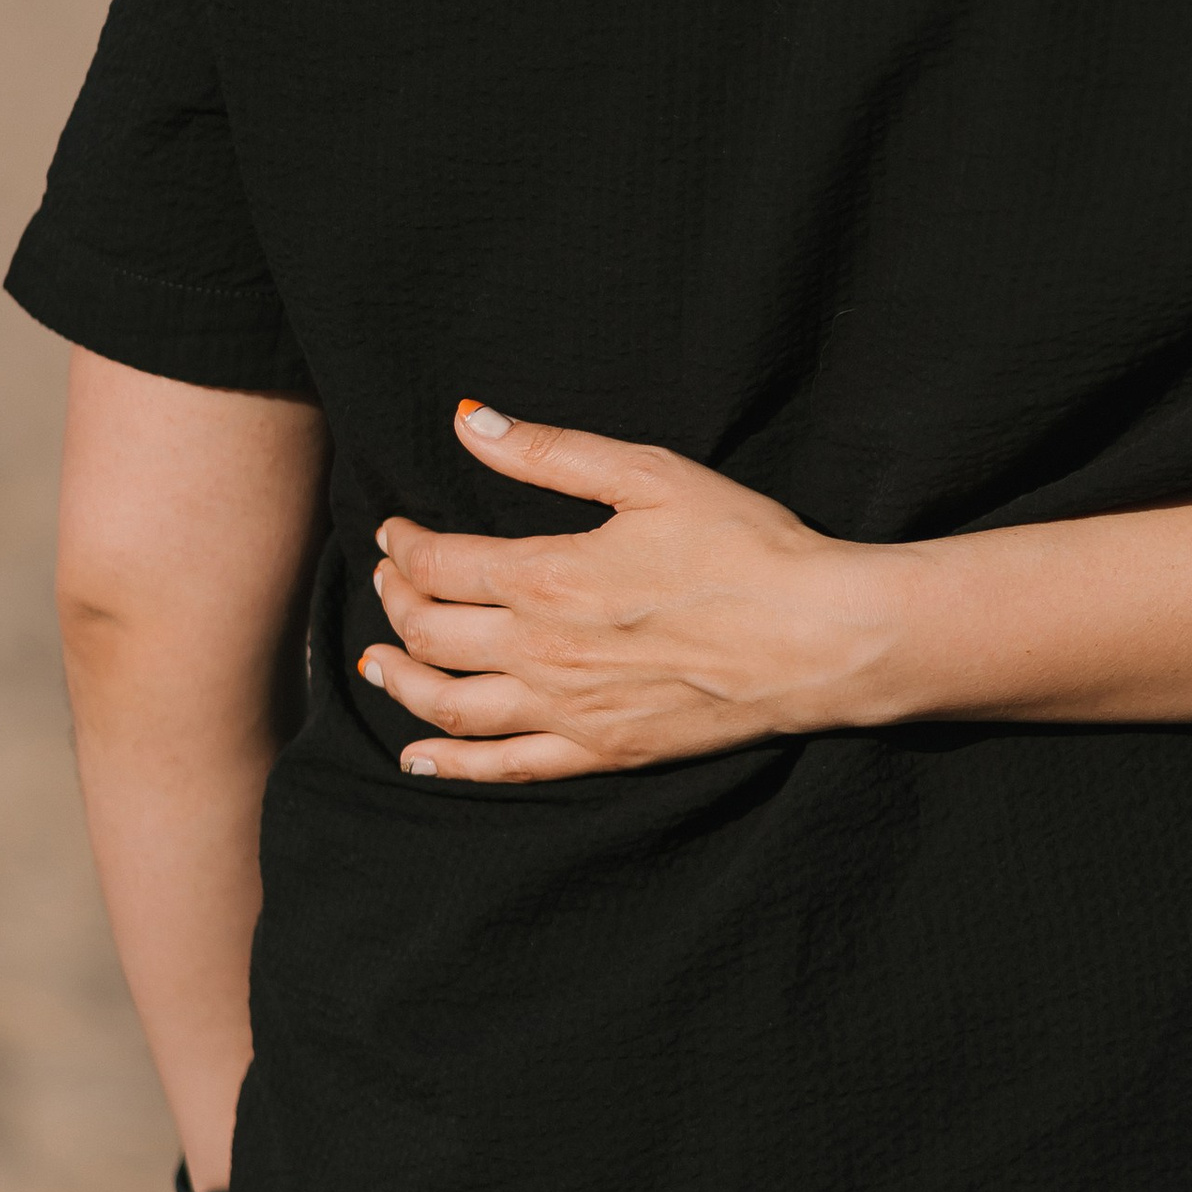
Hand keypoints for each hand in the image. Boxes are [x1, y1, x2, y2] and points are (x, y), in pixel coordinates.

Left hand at [360, 407, 904, 781]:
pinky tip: (419, 759)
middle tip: (387, 580)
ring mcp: (568, 710)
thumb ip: (550, 453)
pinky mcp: (602, 751)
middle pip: (431, 633)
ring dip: (400, 682)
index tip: (393, 530)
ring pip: (450, 706)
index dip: (403, 546)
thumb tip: (469, 423)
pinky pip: (505, 768)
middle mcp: (541, 651)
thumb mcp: (651, 475)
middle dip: (396, 602)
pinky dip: (450, 766)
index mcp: (546, 575)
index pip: (439, 565)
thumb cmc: (745, 546)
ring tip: (376, 661)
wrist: (816, 636)